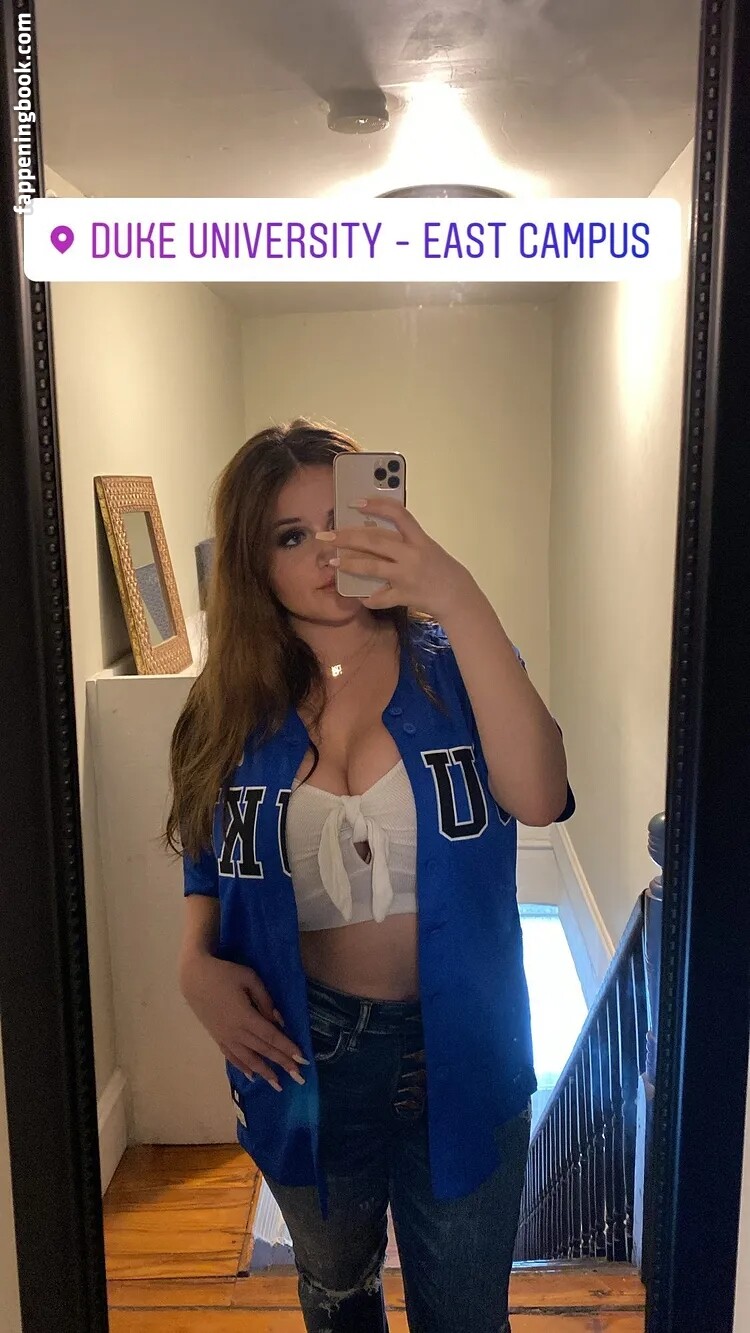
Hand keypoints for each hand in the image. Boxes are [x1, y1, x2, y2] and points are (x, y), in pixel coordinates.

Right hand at [179, 953, 307, 1091]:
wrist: (194, 977)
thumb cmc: (224, 974)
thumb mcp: (250, 979)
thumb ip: (265, 1001)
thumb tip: (278, 1021)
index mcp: (245, 1016)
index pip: (271, 1036)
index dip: (287, 1048)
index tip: (302, 1060)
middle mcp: (236, 1031)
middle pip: (263, 1050)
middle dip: (282, 1063)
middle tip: (298, 1077)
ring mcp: (225, 1037)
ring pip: (248, 1059)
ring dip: (264, 1072)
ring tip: (278, 1085)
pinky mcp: (217, 1038)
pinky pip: (232, 1057)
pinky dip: (243, 1068)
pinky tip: (252, 1076)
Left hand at [317, 495, 473, 617]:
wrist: (457, 595)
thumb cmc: (439, 566)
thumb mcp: (426, 546)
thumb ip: (404, 539)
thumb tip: (371, 530)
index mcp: (419, 539)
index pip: (398, 514)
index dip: (376, 505)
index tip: (354, 502)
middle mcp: (412, 555)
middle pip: (376, 541)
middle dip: (348, 537)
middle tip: (328, 535)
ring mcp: (407, 576)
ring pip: (373, 568)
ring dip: (350, 565)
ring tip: (333, 563)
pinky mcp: (404, 596)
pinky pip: (381, 598)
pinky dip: (368, 598)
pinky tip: (359, 596)